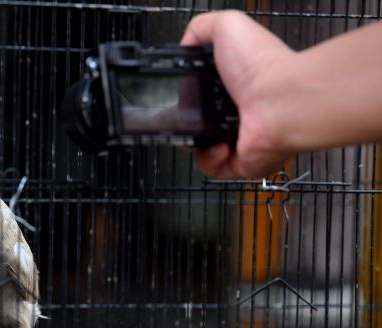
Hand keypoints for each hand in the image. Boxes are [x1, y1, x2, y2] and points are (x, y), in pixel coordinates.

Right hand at [181, 10, 296, 177]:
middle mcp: (242, 111)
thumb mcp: (226, 26)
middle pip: (202, 121)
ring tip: (202, 129)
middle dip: (187, 120)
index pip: (207, 91)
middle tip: (184, 114)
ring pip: (204, 148)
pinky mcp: (243, 161)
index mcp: (238, 82)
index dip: (190, 92)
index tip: (181, 92)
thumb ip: (201, 29)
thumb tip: (186, 43)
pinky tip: (217, 145)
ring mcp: (243, 138)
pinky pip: (214, 167)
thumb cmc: (263, 65)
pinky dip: (208, 158)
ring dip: (195, 141)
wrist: (280, 100)